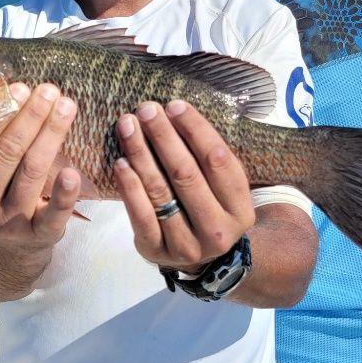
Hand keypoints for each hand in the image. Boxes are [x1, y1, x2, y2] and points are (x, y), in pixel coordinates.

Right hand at [0, 82, 80, 251]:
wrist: (8, 250)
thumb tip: (13, 89)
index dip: (2, 113)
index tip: (21, 87)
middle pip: (7, 153)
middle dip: (30, 117)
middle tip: (49, 90)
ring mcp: (6, 223)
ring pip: (31, 172)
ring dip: (51, 134)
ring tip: (66, 107)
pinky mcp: (37, 236)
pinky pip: (53, 213)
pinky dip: (65, 192)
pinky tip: (72, 172)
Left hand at [113, 99, 255, 272]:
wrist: (198, 257)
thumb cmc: (207, 206)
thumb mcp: (221, 186)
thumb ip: (206, 157)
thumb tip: (175, 112)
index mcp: (240, 208)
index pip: (218, 160)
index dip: (195, 129)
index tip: (174, 105)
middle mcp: (217, 230)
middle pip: (186, 173)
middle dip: (163, 136)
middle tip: (146, 109)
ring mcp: (187, 244)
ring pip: (160, 191)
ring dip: (140, 153)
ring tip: (127, 126)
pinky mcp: (156, 251)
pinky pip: (140, 215)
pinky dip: (129, 186)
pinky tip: (121, 162)